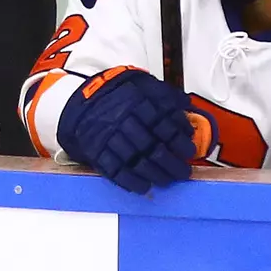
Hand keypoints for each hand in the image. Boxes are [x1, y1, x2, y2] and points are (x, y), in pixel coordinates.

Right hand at [57, 67, 195, 193]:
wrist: (82, 100)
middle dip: (172, 164)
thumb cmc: (116, 94)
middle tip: (183, 171)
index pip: (164, 126)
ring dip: (156, 175)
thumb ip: (164, 94)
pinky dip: (131, 182)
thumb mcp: (142, 84)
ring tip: (166, 179)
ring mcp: (109, 138)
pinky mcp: (97, 151)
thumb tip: (185, 104)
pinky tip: (144, 185)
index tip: (189, 151)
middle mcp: (123, 120)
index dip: (180, 141)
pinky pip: (115, 171)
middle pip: (153, 148)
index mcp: (136, 103)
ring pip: (137, 162)